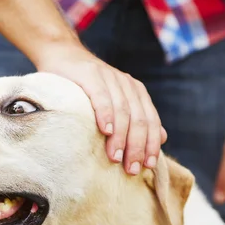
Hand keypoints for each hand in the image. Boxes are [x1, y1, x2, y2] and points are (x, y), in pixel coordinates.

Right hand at [34, 43, 166, 174]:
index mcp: (136, 92)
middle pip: (138, 119)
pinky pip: (101, 96)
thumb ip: (137, 117)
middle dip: (137, 146)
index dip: (151, 144)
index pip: (150, 121)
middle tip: (131, 169)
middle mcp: (126, 84)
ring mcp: (109, 77)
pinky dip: (105, 114)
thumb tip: (161, 138)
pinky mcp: (90, 75)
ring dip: (121, 137)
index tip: (148, 166)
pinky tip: (106, 131)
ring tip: (116, 157)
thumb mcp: (115, 101)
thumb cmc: (86, 87)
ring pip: (122, 111)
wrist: (63, 55)